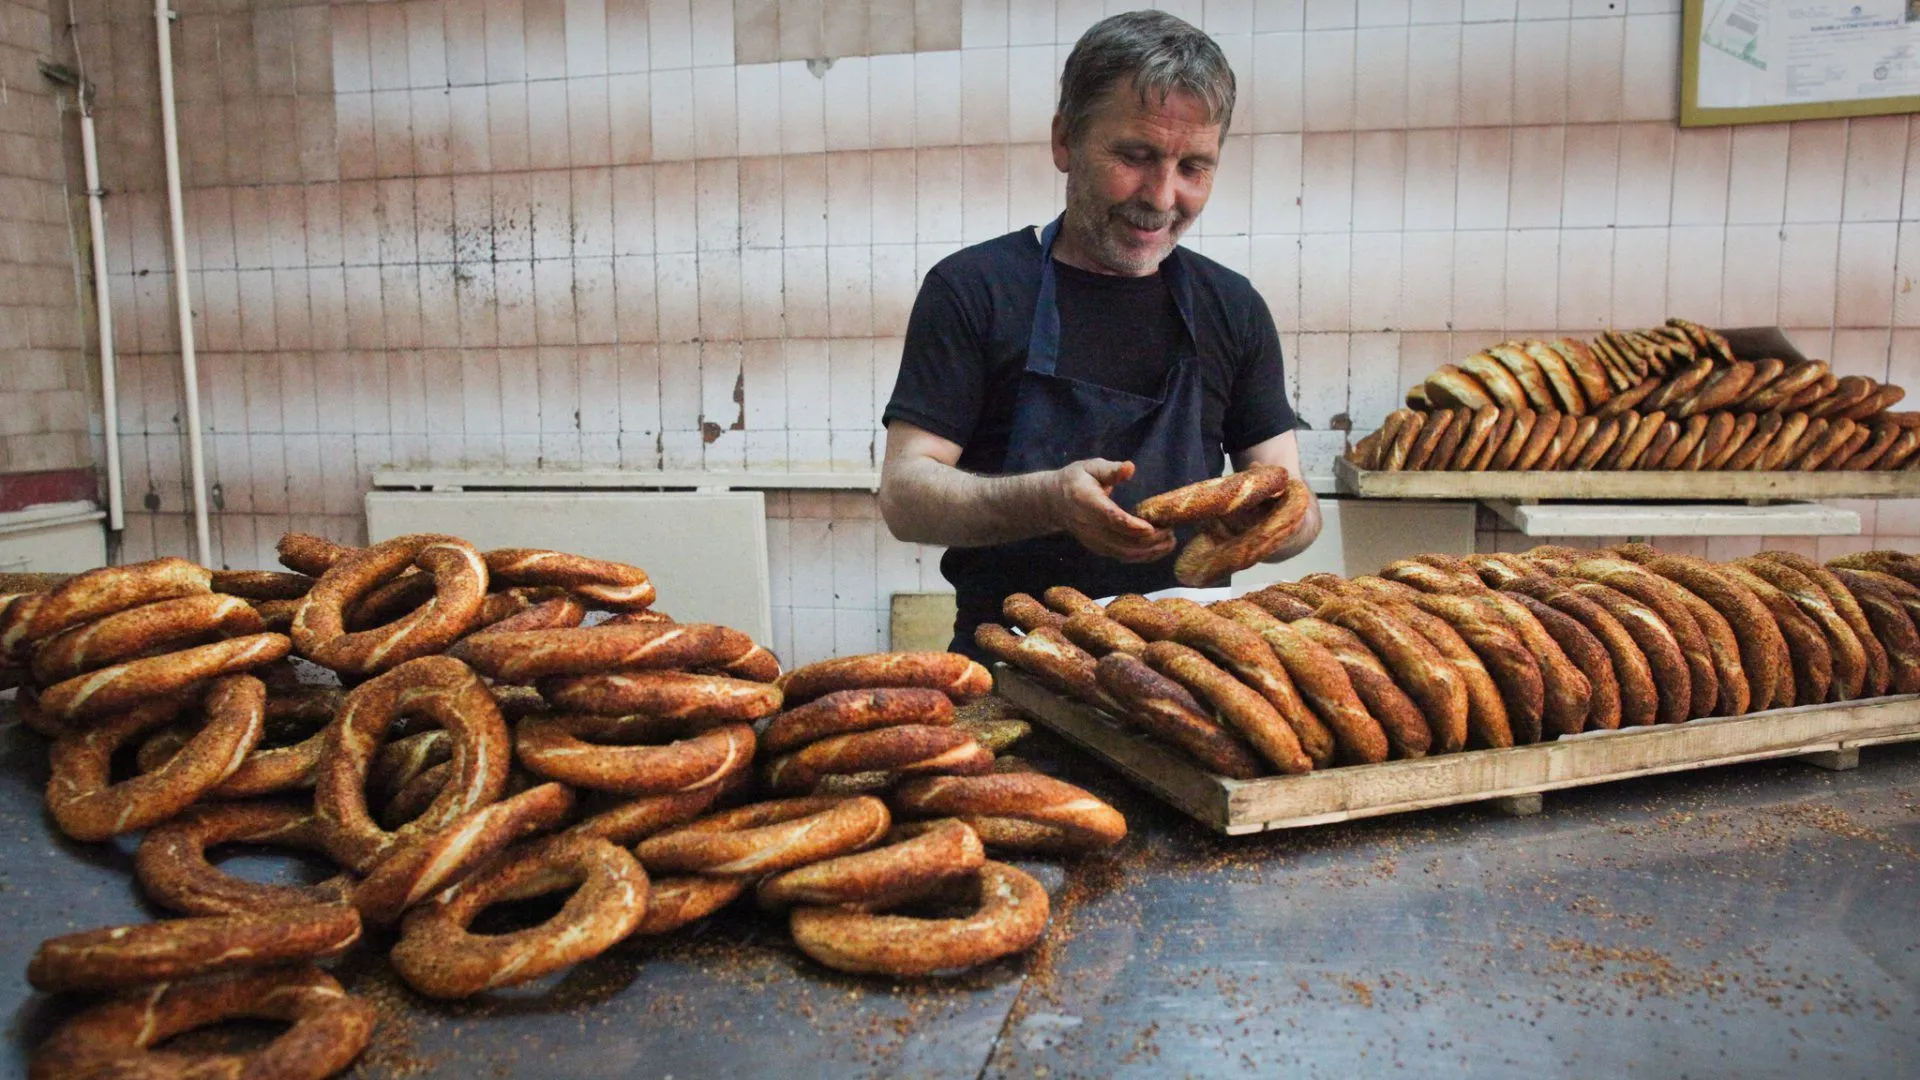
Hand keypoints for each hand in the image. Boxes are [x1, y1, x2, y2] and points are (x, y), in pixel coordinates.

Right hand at [1053, 459, 1175, 562]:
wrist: (1053, 502)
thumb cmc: (1076, 480)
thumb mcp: (1090, 467)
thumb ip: (1110, 470)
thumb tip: (1130, 468)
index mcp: (1087, 502)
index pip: (1110, 518)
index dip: (1131, 525)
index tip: (1151, 527)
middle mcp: (1089, 526)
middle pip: (1121, 540)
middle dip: (1149, 540)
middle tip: (1171, 531)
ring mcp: (1093, 540)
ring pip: (1123, 553)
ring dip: (1149, 551)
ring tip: (1170, 541)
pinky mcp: (1099, 548)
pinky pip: (1122, 556)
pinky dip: (1142, 557)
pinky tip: (1159, 550)